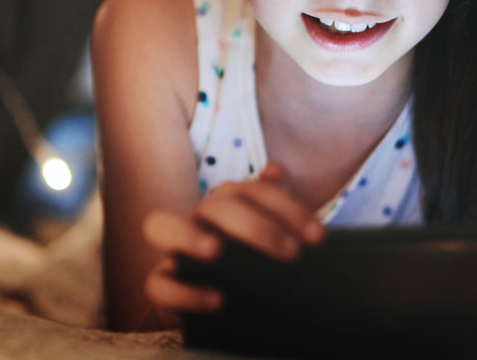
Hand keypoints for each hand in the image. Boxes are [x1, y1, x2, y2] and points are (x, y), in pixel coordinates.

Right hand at [141, 162, 325, 316]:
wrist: (225, 306)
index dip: (288, 208)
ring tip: (217, 252)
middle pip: (216, 206)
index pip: (254, 191)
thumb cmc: (252, 263)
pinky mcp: (162, 285)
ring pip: (161, 226)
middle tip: (292, 253)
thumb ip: (277, 204)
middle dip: (256, 226)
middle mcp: (197, 219)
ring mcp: (174, 250)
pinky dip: (186, 292)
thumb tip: (276, 169)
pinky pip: (158, 284)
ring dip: (188, 236)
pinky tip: (218, 300)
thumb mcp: (271, 236)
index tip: (318, 236)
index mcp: (225, 203)